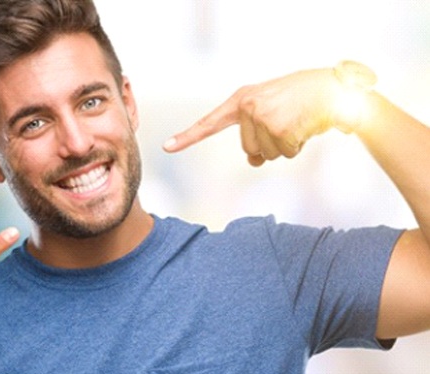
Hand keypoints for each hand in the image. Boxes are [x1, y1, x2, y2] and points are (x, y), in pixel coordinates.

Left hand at [163, 67, 344, 165]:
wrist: (331, 87)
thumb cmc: (299, 101)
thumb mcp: (270, 113)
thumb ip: (255, 135)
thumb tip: (252, 162)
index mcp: (242, 100)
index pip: (210, 123)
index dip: (188, 136)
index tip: (167, 147)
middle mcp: (248, 107)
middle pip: (249, 151)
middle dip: (269, 146)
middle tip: (286, 123)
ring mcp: (262, 117)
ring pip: (266, 155)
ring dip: (284, 146)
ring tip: (295, 122)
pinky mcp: (279, 128)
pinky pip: (285, 154)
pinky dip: (297, 146)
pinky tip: (304, 126)